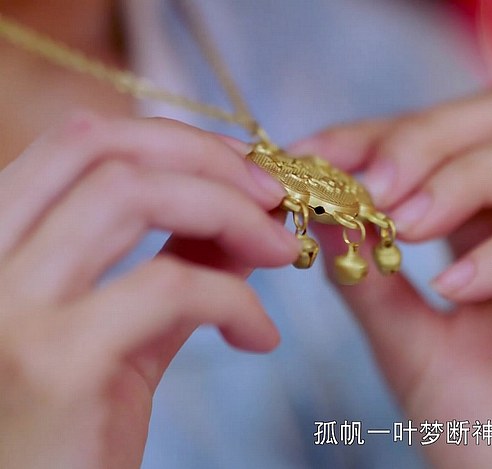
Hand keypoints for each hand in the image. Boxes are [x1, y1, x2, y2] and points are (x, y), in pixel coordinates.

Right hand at [0, 113, 297, 468]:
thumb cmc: (75, 430)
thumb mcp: (125, 332)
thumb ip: (175, 266)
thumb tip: (245, 216)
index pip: (78, 143)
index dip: (173, 139)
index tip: (241, 170)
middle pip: (102, 148)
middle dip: (206, 158)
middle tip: (271, 196)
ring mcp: (8, 308)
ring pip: (131, 193)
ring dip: (229, 212)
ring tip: (282, 250)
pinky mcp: (55, 362)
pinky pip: (172, 287)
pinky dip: (238, 299)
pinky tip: (260, 336)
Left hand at [293, 89, 491, 467]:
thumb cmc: (483, 442)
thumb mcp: (407, 346)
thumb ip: (368, 275)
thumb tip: (323, 205)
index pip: (452, 143)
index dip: (385, 134)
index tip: (319, 154)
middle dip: (432, 137)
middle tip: (372, 180)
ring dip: (466, 177)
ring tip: (405, 222)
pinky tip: (456, 288)